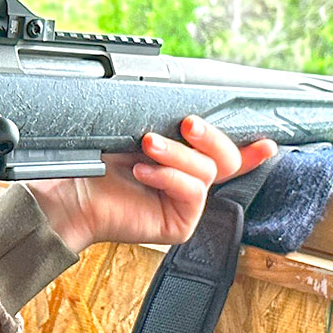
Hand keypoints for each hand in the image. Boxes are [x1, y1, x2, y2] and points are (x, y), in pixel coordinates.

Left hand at [24, 117, 278, 253]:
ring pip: (208, 171)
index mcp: (181, 157)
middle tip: (188, 123)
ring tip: (147, 145)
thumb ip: (165, 120)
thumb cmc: (91, 159)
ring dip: (178, 153)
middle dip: (212, 136)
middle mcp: (186, 180)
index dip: (252, 150)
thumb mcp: (133, 129)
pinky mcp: (178, 224)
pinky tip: (143, 171)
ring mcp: (184, 203)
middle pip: (227, 157)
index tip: (267, 142)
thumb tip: (191, 107)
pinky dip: (170, 176)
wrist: (65, 193)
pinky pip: (194, 193)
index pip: (223, 153)